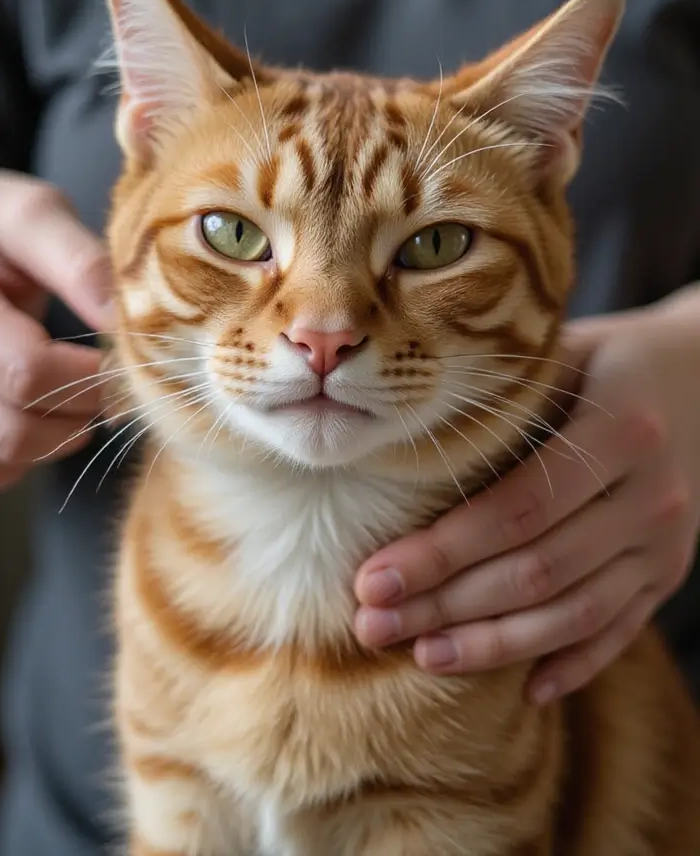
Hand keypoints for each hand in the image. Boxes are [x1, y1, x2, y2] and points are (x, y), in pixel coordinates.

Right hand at [0, 171, 112, 489]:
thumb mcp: (27, 217)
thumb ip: (76, 261)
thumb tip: (123, 317)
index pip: (27, 371)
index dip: (86, 376)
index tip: (113, 358)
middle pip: (12, 429)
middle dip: (75, 413)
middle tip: (103, 387)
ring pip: (1, 457)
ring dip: (51, 442)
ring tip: (74, 402)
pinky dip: (20, 458)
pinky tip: (35, 415)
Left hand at [354, 289, 699, 702]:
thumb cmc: (606, 359)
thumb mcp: (561, 353)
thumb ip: (500, 397)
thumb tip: (393, 434)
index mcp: (621, 431)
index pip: (517, 509)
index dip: (442, 552)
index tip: (373, 578)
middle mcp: (652, 496)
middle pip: (538, 570)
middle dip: (447, 605)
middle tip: (373, 625)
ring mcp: (668, 543)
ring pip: (577, 613)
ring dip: (495, 645)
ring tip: (423, 656)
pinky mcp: (669, 572)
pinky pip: (621, 630)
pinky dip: (574, 664)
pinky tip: (524, 689)